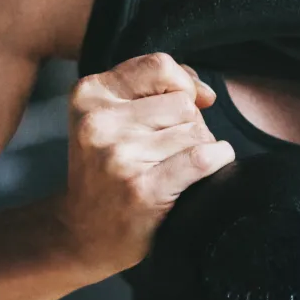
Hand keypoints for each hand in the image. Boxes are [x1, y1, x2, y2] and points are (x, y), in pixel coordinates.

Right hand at [56, 52, 234, 276]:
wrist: (82, 234)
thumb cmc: (106, 171)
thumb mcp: (110, 118)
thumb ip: (154, 88)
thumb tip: (205, 93)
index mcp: (89, 95)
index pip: (159, 66)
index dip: (183, 83)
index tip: (185, 105)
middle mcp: (99, 123)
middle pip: (182, 103)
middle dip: (188, 124)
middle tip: (166, 150)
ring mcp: (119, 156)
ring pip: (196, 132)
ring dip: (198, 148)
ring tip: (172, 167)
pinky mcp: (142, 188)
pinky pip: (203, 158)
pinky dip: (217, 161)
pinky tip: (204, 171)